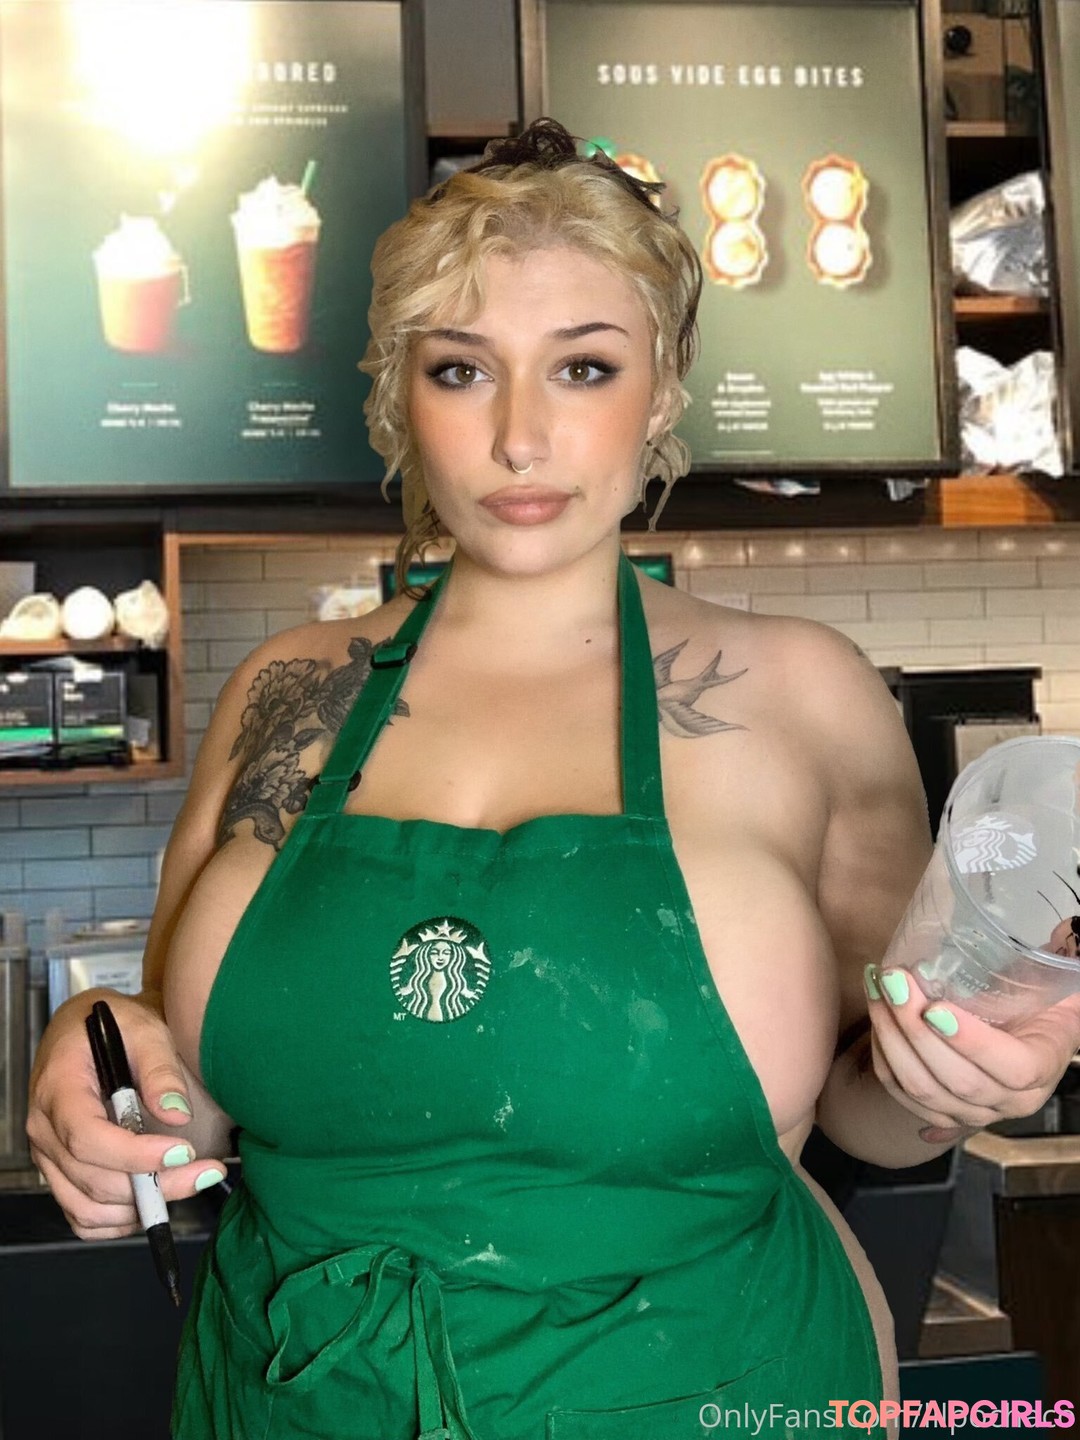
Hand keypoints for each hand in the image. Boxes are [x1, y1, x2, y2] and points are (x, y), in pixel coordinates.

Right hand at [26, 987, 227, 1239]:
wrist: (89, 1030)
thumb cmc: (117, 1025)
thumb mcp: (145, 1029)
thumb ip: (161, 1070)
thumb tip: (178, 1117)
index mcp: (58, 1088)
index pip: (87, 1137)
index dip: (135, 1155)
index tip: (184, 1151)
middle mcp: (45, 1129)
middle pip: (93, 1179)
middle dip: (155, 1185)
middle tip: (207, 1171)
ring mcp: (48, 1156)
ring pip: (88, 1207)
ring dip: (142, 1208)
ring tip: (190, 1183)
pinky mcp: (60, 1173)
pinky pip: (82, 1216)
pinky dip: (119, 1220)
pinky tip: (155, 1201)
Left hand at [864, 963, 1079, 1142]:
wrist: (1024, 1028)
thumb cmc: (1034, 997)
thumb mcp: (1048, 980)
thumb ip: (1057, 959)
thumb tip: (1063, 922)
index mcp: (1041, 1070)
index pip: (1012, 1069)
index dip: (972, 1043)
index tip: (935, 1008)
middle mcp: (1009, 1102)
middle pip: (957, 1080)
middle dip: (915, 1029)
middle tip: (893, 982)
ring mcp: (972, 1113)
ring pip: (922, 1089)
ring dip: (890, 1037)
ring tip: (876, 989)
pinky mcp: (938, 1111)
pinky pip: (900, 1093)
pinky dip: (882, 1054)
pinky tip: (876, 1017)